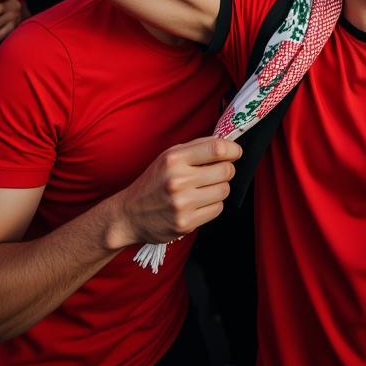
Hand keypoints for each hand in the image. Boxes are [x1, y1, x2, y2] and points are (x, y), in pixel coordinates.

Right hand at [105, 136, 241, 248]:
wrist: (129, 214)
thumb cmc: (154, 181)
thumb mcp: (169, 156)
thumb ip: (197, 148)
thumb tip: (227, 143)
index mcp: (174, 159)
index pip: (216, 149)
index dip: (233, 149)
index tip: (235, 152)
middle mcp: (178, 181)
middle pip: (225, 171)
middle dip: (226, 169)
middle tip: (217, 171)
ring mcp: (182, 204)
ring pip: (224, 190)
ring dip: (220, 188)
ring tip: (205, 188)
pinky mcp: (186, 223)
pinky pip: (217, 209)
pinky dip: (213, 204)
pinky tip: (199, 202)